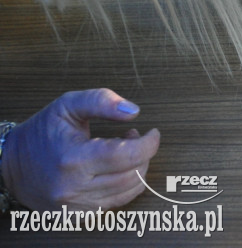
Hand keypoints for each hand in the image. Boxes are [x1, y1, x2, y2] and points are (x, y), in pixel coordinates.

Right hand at [1, 89, 159, 209]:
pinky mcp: (76, 215)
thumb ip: (102, 101)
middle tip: (134, 138)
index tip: (152, 132)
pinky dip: (124, 186)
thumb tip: (134, 112)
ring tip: (124, 152)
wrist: (10, 163)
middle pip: (132, 175)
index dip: (149, 143)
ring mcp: (74, 206)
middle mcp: (73, 187)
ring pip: (127, 192)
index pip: (128, 156)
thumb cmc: (42, 131)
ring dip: (137, 170)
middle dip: (144, 155)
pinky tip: (114, 169)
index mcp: (73, 159)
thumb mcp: (69, 105)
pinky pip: (114, 203)